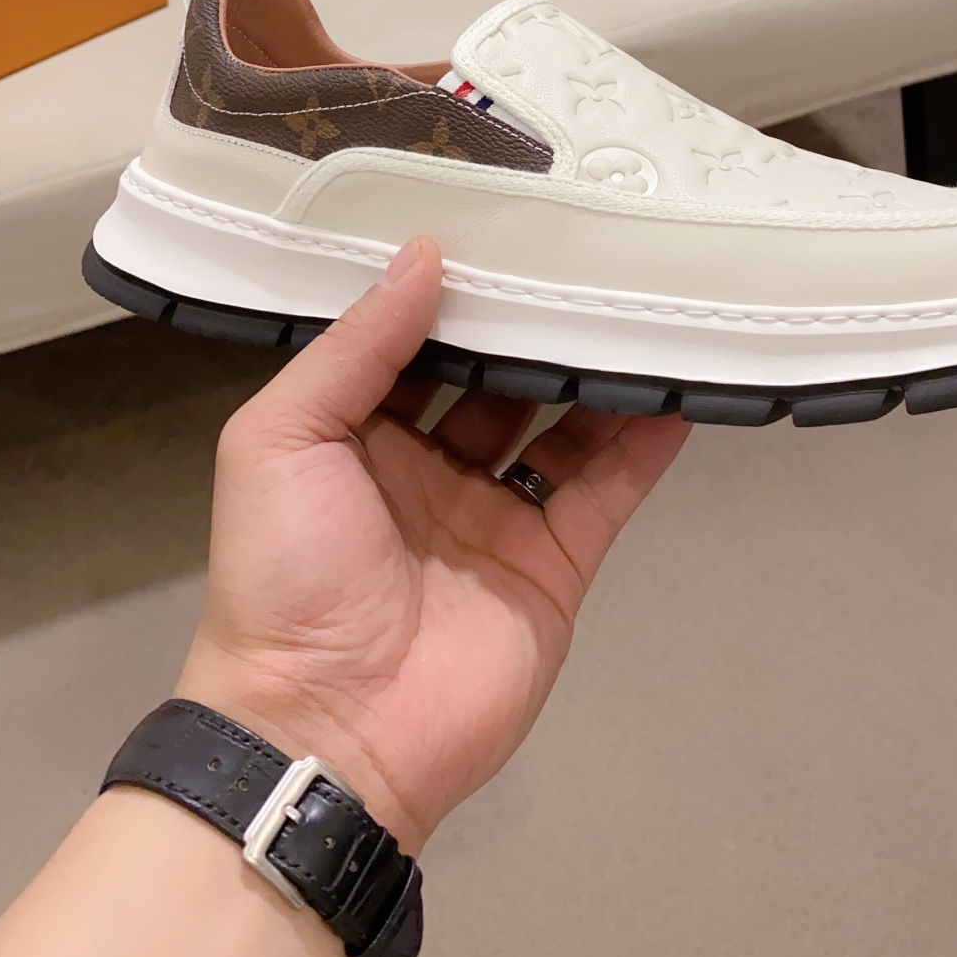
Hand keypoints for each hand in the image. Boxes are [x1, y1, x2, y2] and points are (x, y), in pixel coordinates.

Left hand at [177, 237, 689, 854]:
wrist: (328, 731)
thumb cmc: (285, 574)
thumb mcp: (281, 440)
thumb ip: (355, 348)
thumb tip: (424, 254)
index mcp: (356, 437)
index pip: (414, 345)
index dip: (451, 292)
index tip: (497, 226)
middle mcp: (429, 470)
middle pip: (495, 379)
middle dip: (532, 324)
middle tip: (583, 252)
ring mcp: (496, 519)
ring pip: (559, 425)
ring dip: (595, 371)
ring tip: (640, 302)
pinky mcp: (554, 565)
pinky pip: (605, 490)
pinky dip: (642, 442)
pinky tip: (675, 385)